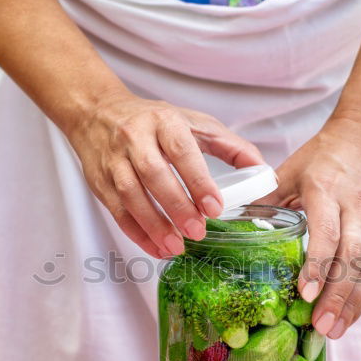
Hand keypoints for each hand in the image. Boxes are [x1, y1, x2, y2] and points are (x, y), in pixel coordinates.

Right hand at [66, 90, 263, 257]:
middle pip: (154, 174)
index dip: (198, 181)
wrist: (97, 113)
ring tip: (176, 247)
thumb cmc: (152, 121)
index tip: (214, 207)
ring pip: (131, 196)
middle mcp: (135, 138)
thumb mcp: (193, 123)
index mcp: (164, 121)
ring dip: (154, 225)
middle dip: (176, 206)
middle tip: (198, 232)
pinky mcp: (99, 182)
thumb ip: (230, 147)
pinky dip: (137, 233)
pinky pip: (117, 212)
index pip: (181, 151)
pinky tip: (156, 248)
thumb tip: (263, 171)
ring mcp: (114, 161)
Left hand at [261, 115, 360, 338]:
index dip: (319, 265)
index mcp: (326, 191)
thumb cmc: (326, 153)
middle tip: (321, 326)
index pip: (327, 233)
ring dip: (351, 303)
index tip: (306, 293)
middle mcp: (354, 209)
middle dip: (337, 296)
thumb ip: (266, 198)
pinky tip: (350, 317)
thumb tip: (232, 221)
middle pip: (352, 258)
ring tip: (334, 331)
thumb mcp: (291, 168)